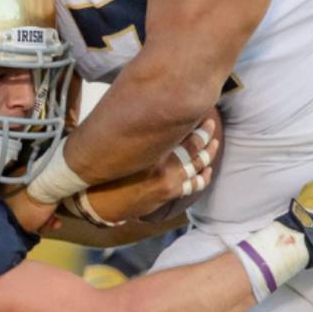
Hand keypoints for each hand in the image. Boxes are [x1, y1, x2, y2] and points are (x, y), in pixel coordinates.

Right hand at [78, 117, 218, 224]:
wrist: (98, 200)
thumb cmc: (105, 170)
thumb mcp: (120, 147)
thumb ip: (138, 131)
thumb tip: (146, 111)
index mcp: (153, 151)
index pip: (184, 134)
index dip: (197, 125)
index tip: (202, 114)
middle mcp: (165, 166)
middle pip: (196, 150)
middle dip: (206, 136)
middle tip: (211, 124)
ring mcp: (169, 182)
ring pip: (198, 166)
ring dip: (208, 155)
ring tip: (214, 143)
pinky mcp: (168, 194)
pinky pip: (193, 185)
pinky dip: (203, 176)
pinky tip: (207, 169)